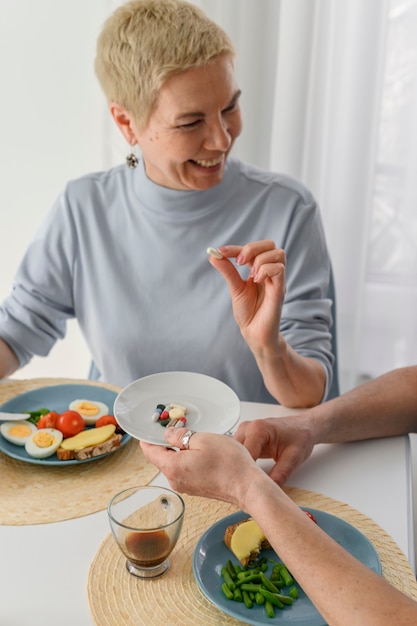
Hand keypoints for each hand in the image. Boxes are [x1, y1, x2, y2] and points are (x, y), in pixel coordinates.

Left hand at [140, 427, 261, 508]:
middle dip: (166, 441)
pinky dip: (188, 458)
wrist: (247, 487)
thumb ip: (181, 436)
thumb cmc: (229, 463)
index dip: (148, 436)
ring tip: (194, 437)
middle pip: (161, 457)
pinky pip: (185, 470)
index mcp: (172, 467)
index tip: (152, 426)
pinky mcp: (196, 488)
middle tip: (177, 425)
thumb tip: (169, 434)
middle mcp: (175, 480)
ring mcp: (186, 486)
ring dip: (179, 449)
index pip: (149, 451)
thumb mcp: (203, 439)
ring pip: (174, 463)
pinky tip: (202, 450)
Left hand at [210, 240, 285, 350]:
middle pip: (270, 245)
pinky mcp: (280, 290)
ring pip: (278, 254)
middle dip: (252, 248)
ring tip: (250, 275)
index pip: (253, 249)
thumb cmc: (247, 312)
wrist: (253, 332)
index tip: (221, 251)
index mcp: (259, 270)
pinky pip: (279, 270)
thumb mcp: (234, 288)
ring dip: (260, 260)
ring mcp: (276, 280)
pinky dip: (266, 270)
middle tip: (239, 263)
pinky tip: (256, 280)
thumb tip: (213, 256)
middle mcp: (270, 272)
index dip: (236, 247)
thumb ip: (227, 271)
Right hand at [233, 415, 315, 484]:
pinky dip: (238, 465)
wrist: (304, 427)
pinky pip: (236, 454)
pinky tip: (244, 478)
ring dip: (236, 469)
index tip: (244, 489)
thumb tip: (270, 490)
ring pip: (231, 454)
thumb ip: (281, 473)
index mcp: (258, 429)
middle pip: (232, 454)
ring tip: (243, 485)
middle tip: (243, 490)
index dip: (242, 474)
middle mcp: (247, 428)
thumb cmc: (300, 436)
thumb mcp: (294, 457)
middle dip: (236, 472)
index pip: (242, 455)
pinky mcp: (244, 439)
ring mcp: (244, 432)